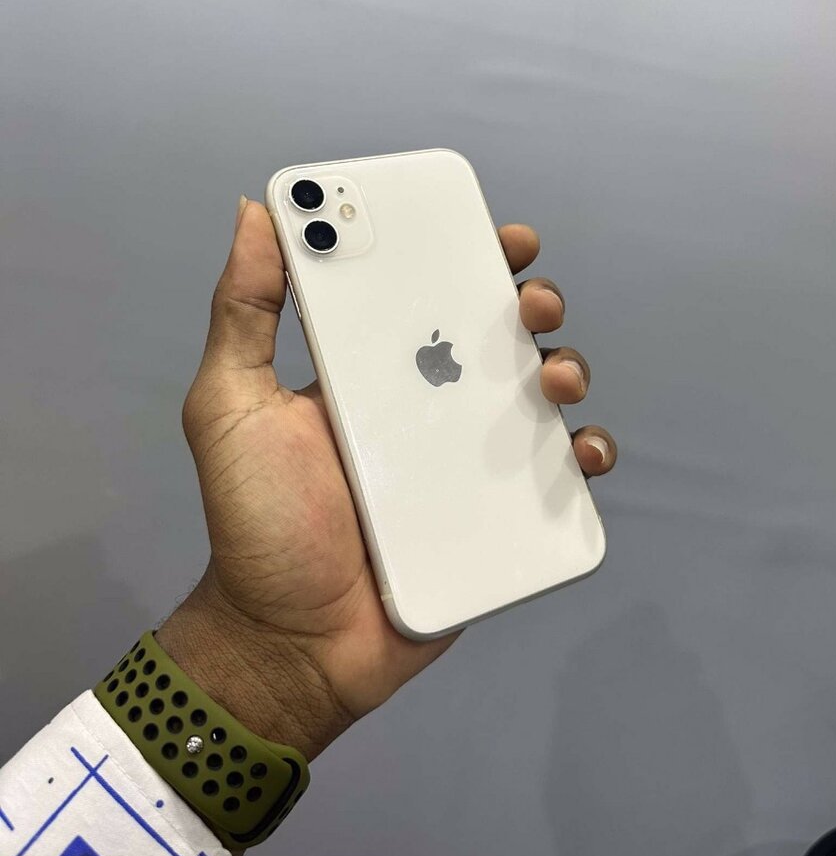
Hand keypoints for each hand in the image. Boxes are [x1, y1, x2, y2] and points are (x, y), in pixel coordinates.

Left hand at [157, 197, 616, 762]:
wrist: (290, 643)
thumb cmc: (256, 522)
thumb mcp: (230, 407)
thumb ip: (243, 313)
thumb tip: (255, 212)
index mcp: (371, 370)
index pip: (425, 293)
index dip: (464, 253)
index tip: (490, 230)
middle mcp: (426, 405)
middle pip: (497, 335)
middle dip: (528, 301)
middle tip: (527, 300)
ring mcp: (468, 461)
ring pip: (540, 396)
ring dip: (566, 366)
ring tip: (555, 375)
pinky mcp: (498, 516)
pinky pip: (559, 478)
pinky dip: (585, 454)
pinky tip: (581, 449)